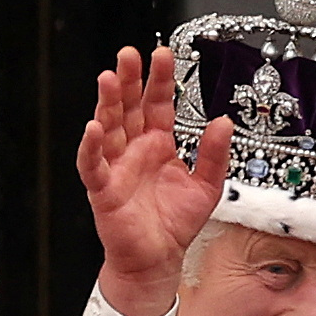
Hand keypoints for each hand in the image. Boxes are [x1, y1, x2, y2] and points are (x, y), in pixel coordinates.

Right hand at [78, 45, 231, 315]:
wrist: (159, 260)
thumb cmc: (175, 223)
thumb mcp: (207, 186)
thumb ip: (214, 154)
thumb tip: (223, 122)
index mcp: (158, 143)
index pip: (157, 103)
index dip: (159, 80)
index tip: (163, 55)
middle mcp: (134, 149)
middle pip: (128, 107)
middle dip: (129, 80)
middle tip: (129, 55)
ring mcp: (117, 166)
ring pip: (109, 127)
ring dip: (107, 103)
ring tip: (109, 79)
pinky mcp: (103, 189)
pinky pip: (93, 164)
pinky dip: (91, 147)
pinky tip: (94, 129)